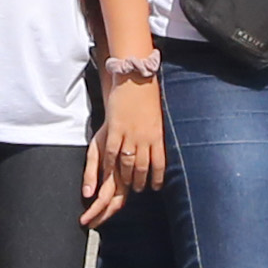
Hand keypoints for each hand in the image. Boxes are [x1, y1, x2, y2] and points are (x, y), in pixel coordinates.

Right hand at [87, 75, 168, 212]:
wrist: (136, 78)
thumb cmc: (147, 95)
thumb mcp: (156, 116)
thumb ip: (155, 133)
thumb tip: (156, 145)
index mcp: (157, 135)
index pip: (159, 163)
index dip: (157, 177)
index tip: (156, 187)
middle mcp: (145, 138)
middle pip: (143, 167)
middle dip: (140, 181)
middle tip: (138, 189)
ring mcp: (129, 135)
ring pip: (127, 163)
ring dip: (126, 177)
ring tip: (124, 185)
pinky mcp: (115, 130)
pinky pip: (111, 152)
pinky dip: (110, 165)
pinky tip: (108, 172)